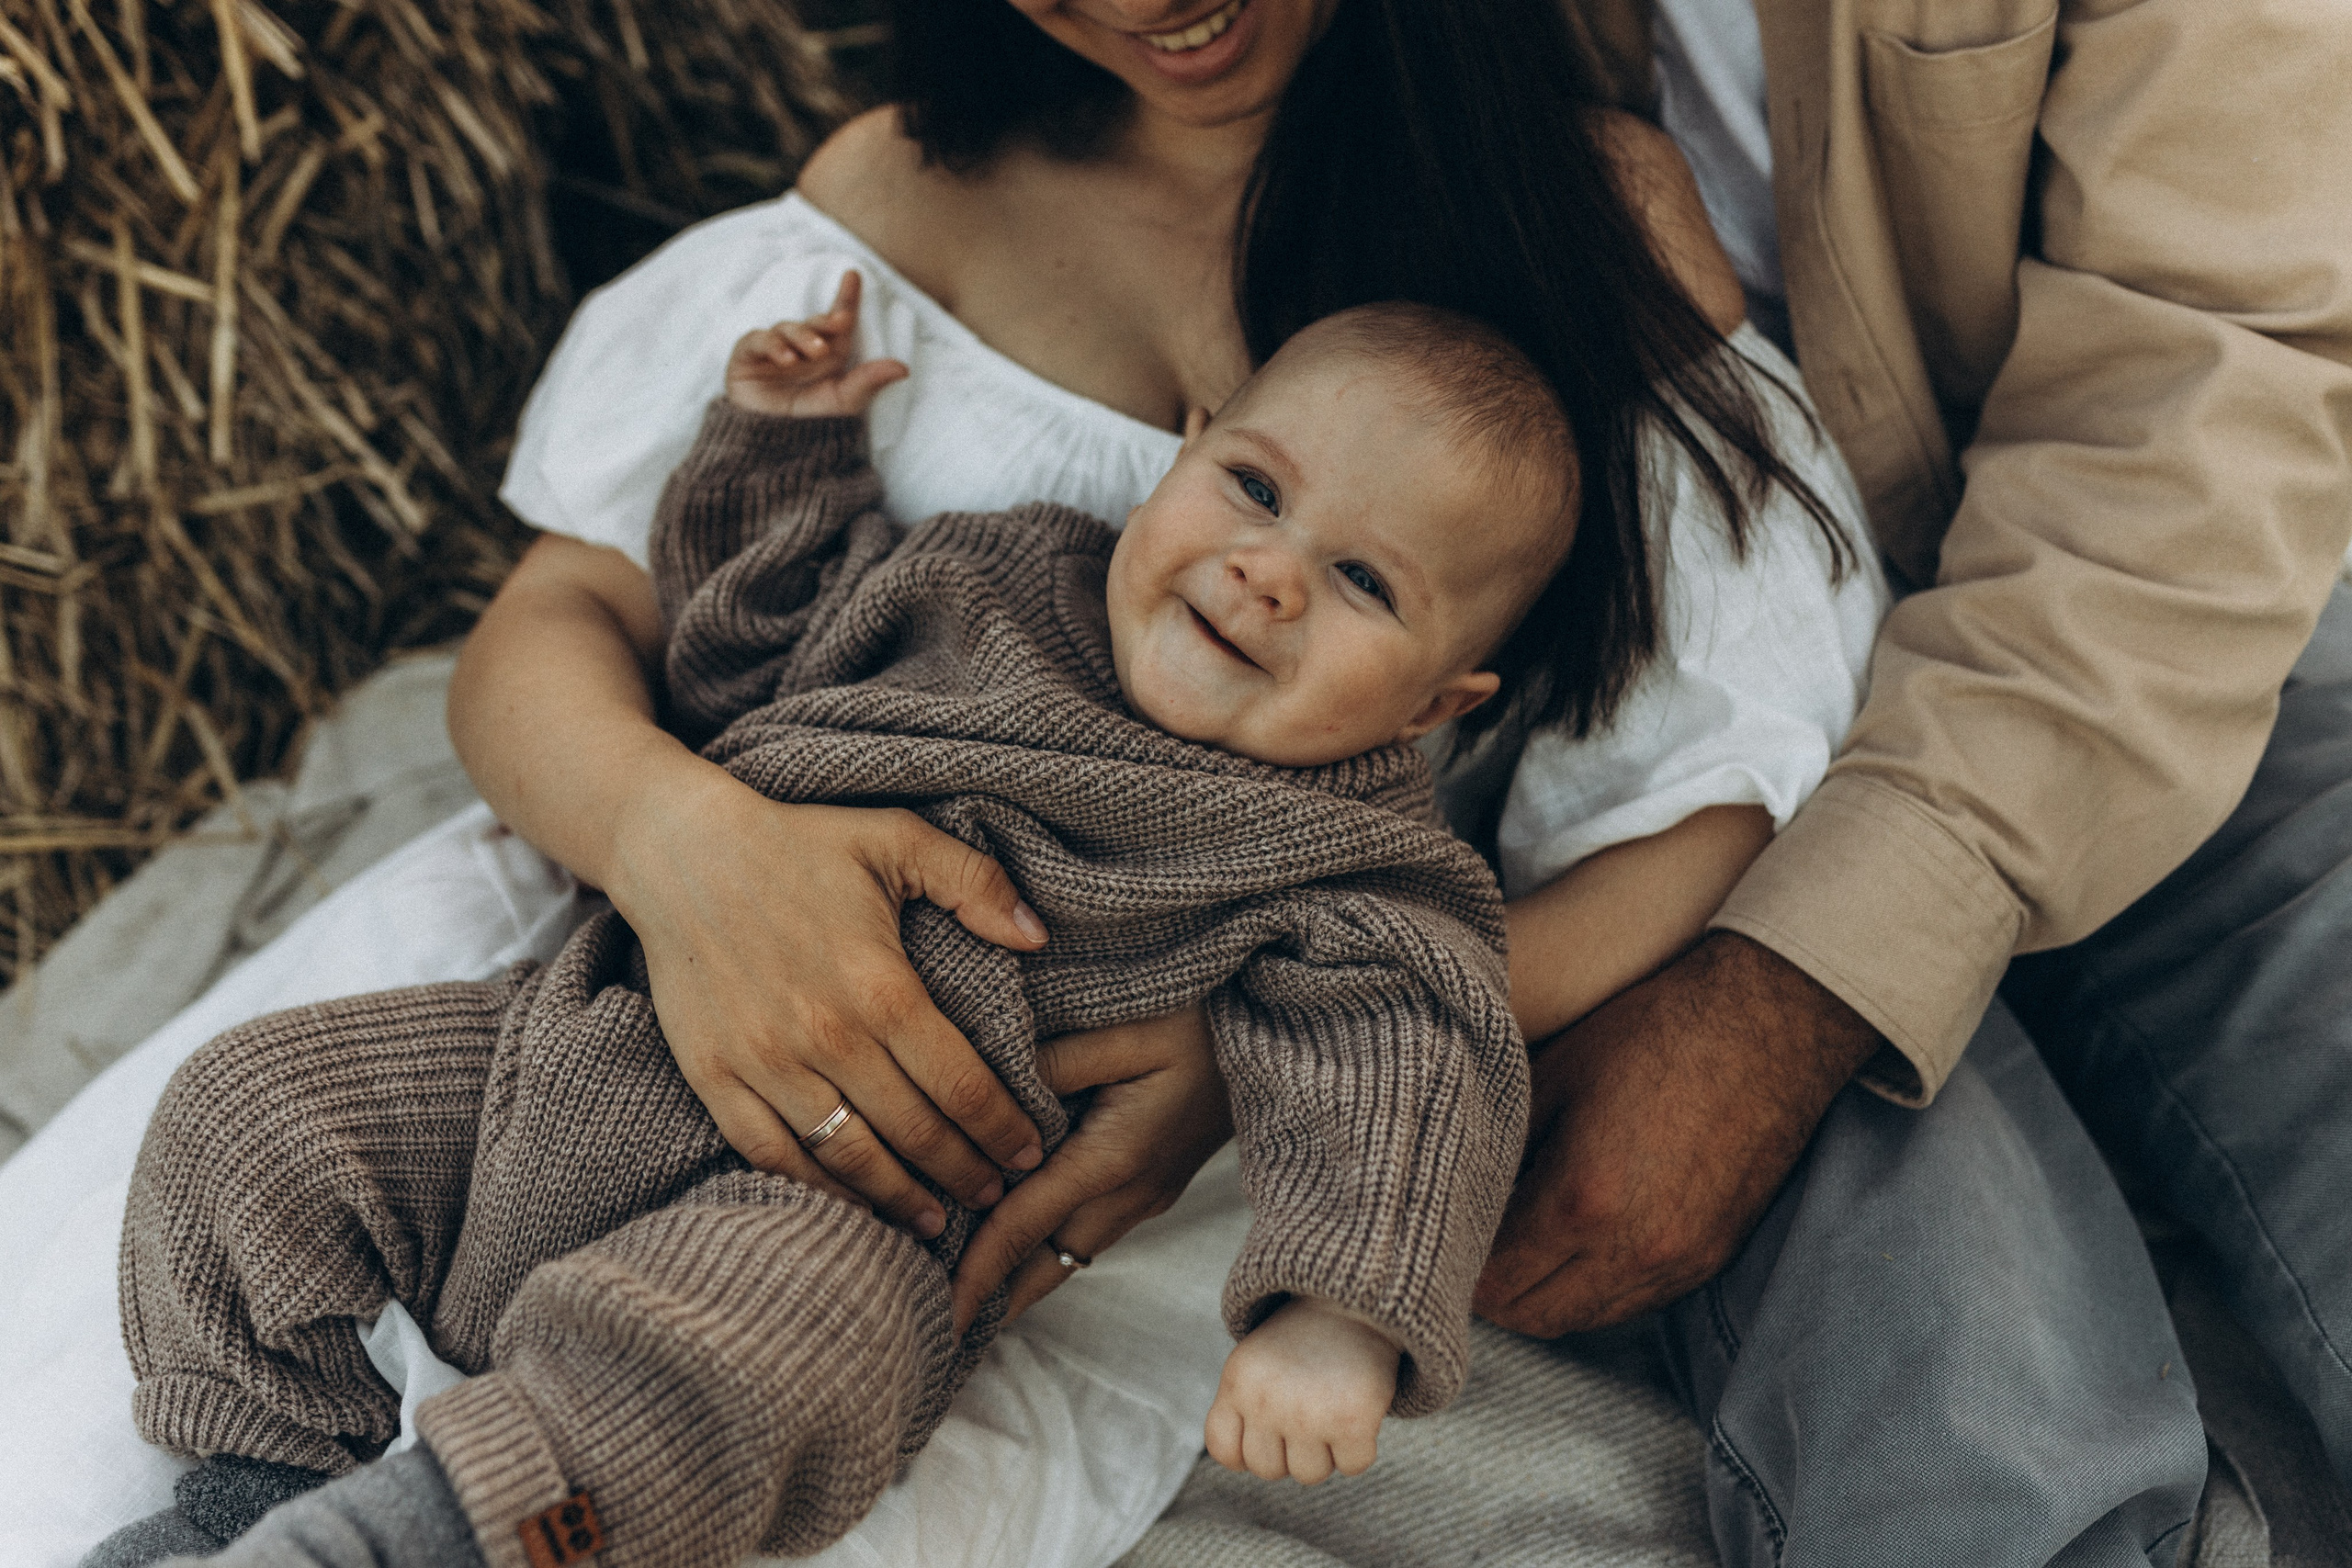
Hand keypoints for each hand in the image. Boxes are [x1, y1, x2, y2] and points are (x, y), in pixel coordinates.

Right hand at [608, 757, 1051, 1238]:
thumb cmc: (798, 843)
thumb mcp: (896, 839)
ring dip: (899, 1198)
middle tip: (994, 1196)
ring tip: (935, 1218)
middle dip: (964, 1173)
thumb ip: (974, 883)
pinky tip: (851, 1204)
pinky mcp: (716, 1078)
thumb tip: (1038, 935)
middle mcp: (825, 1036)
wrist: (679, 853)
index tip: (1028, 1152)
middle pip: (914, 1131)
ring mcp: (765, 1064)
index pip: (960, 1084)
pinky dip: (817, 1190)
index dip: (1002, 1128)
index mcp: (879, 986)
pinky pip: (773, 1155)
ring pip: (848, 1158)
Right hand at [725, 270, 907, 417]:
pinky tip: (785, 359)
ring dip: (801, 336)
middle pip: (814, 322)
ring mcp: (773, 351)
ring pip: (787, 328)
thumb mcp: (845, 401)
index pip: (838, 321)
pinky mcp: (747, 357)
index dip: (846, 298)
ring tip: (813, 353)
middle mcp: (801, 348)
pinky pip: (758, 340)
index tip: (853, 275)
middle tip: (839, 324)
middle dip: (825, 321)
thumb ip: (869, 381)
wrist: (774, 447)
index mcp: (828, 355)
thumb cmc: (811, 424)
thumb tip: (903, 368)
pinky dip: (772, 345)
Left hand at [951, 1003, 1231, 1331]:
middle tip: (938, 1333)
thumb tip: (990, 1099)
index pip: (1025, 1227)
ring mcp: (1148, 1192)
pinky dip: (1048, 1249)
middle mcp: (1131, 1190)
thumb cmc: (1199, 1020)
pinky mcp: (1155, 1182)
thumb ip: (1054, 1063)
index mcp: (1115, 1157)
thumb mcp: (1124, 1029)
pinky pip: (1090, 1232)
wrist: (1275, 1032)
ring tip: (967, 1301)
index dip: (976, 1273)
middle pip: (1046, 1263)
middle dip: (992, 1299)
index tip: (938, 1317)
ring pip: (1070, 1254)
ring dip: (1020, 1279)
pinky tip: (1020, 1246)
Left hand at [1205, 1298, 1397, 1483]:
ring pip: (1310, 1474)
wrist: (1355, 1300)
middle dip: (1289, 1449)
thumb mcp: (1255, 1362)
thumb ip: (1242, 1408)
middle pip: (1268, 1469)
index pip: (1225, 1450)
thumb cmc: (1303, 1339)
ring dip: (1326, 1450)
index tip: (1269, 1431)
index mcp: (1238, 1382)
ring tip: (1332, 1407)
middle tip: (1308, 1411)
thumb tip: (1245, 1464)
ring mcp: (1308, 1414)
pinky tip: (1358, 1411)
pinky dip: (1360, 1447)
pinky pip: (1352, 1466)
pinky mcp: (1352, 1422)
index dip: (1247, 1450)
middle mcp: (1266, 1401)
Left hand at [1474, 931, 1881, 1335]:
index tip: (1447, 1234)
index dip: (1458, 1265)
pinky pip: (1637, 1302)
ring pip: (1587, 1319)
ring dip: (1549, 1293)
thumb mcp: (1553, 1074)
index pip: (1493, 1285)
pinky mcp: (1713, 1258)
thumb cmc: (1654, 1031)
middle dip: (1497, 1290)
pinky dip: (1600, 1286)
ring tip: (1530, 1239)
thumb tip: (1458, 1187)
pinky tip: (1587, 1237)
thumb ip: (1500, 1146)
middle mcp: (1633, 1249)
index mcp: (1581, 1202)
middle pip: (1535, 1318)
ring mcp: (1680, 1261)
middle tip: (1481, 1242)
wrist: (1769, 1022)